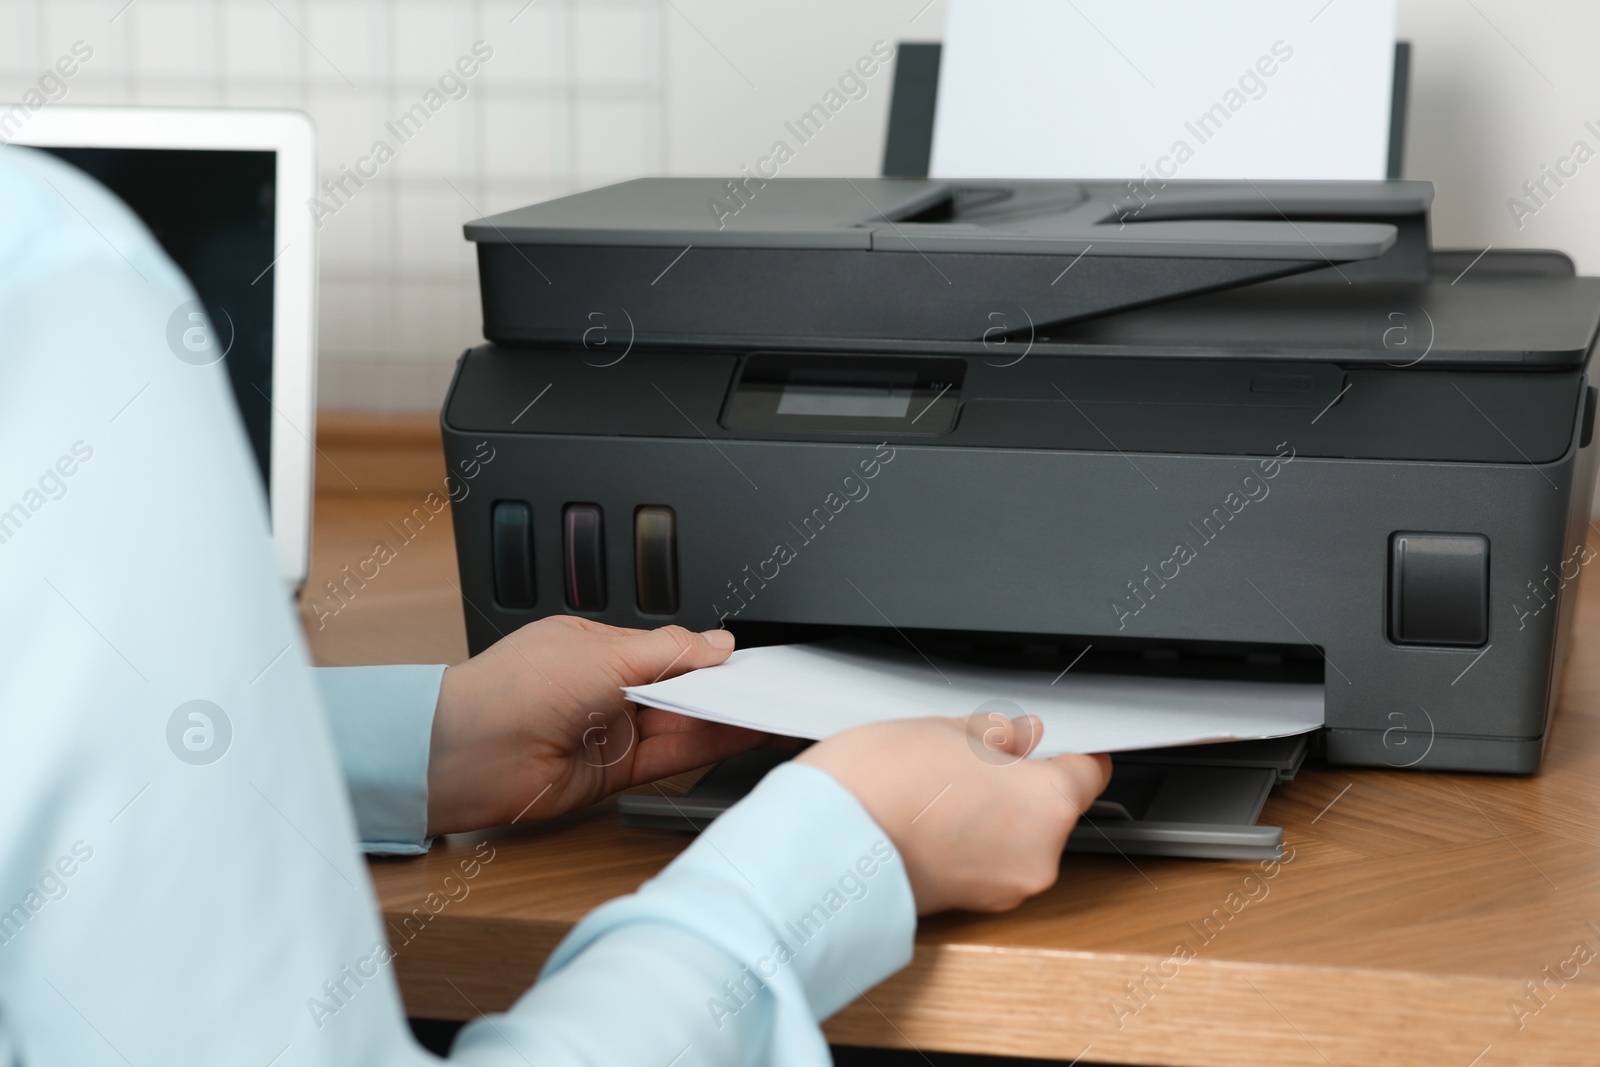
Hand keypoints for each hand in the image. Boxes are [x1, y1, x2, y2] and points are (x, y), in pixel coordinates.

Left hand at [426, 617, 768, 835]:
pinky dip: (706, 747)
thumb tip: (717, 643)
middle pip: (678, 689)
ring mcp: (609, 731)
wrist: (468, 755)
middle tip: (772, 688)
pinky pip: (669, 757)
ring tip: (769, 713)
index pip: (667, 649)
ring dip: (724, 721)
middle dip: (723, 690)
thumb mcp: (604, 653)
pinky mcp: (613, 773)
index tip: (749, 659)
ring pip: (680, 724)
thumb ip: (670, 651)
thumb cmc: (512, 690)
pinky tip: (738, 736)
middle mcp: (603, 689)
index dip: (707, 656)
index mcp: (595, 648)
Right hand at [797, 716, 1110, 914]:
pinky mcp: (968, 906)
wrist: (824, 846)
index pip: (1091, 773)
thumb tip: (1020, 738)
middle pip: (1053, 810)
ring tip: (939, 788)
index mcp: (1047, 804)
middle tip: (974, 758)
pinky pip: (987, 863)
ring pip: (1018, 839)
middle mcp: (1037, 857)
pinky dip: (970, 842)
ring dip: (994, 815)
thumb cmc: (880, 784)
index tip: (1054, 743)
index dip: (1072, 751)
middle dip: (1022, 785)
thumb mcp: (947, 730)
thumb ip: (998, 735)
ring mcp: (1002, 889)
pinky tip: (929, 817)